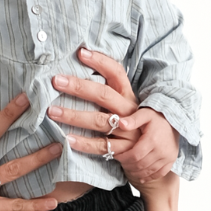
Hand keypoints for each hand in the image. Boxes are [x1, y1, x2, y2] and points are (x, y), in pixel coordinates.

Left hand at [46, 48, 180, 184]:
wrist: (157, 158)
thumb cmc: (134, 128)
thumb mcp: (126, 108)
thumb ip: (108, 95)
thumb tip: (80, 77)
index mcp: (129, 97)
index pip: (116, 72)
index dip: (100, 61)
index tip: (81, 52)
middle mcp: (129, 111)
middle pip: (104, 95)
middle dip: (79, 86)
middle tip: (57, 81)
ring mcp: (128, 132)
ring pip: (99, 121)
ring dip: (74, 115)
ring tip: (53, 111)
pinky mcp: (124, 151)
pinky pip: (102, 146)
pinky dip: (84, 144)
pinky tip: (67, 139)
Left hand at [120, 108, 178, 185]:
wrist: (175, 120)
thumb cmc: (157, 116)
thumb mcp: (144, 114)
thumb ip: (132, 119)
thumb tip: (120, 123)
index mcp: (152, 140)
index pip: (134, 155)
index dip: (124, 158)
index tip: (117, 156)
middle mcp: (161, 151)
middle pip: (140, 165)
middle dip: (128, 165)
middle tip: (121, 162)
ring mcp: (167, 157)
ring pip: (148, 171)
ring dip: (136, 172)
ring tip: (128, 168)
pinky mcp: (171, 160)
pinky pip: (159, 173)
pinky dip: (149, 177)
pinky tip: (141, 177)